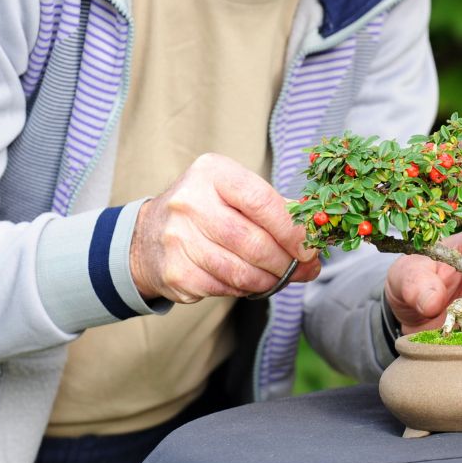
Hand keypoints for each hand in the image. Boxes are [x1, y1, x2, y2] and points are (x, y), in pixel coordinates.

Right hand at [129, 153, 320, 303]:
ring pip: (241, 271)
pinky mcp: (176, 272)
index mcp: (211, 173)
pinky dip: (245, 289)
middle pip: (253, 242)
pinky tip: (250, 282)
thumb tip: (314, 234)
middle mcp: (190, 202)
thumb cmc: (204, 209)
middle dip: (286, 261)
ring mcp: (179, 239)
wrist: (148, 235)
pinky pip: (225, 288)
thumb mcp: (232, 191)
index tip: (311, 247)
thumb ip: (272, 206)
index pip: (262, 202)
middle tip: (306, 268)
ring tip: (282, 277)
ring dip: (270, 280)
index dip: (292, 230)